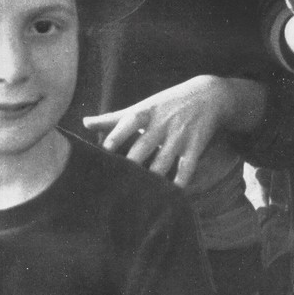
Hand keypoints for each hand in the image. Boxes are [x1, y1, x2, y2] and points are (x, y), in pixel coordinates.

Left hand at [83, 75, 264, 187]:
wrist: (210, 94)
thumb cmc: (168, 103)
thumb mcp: (143, 106)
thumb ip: (113, 118)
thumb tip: (84, 122)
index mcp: (144, 113)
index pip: (125, 126)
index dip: (112, 142)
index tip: (98, 160)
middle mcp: (160, 124)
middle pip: (140, 149)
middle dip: (129, 169)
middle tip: (113, 190)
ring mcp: (179, 136)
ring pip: (162, 163)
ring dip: (151, 181)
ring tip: (137, 200)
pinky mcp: (195, 146)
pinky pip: (186, 168)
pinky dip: (179, 183)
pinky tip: (170, 197)